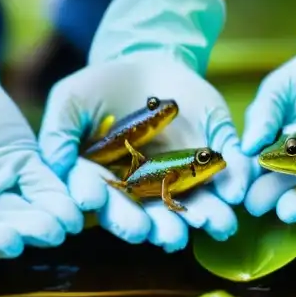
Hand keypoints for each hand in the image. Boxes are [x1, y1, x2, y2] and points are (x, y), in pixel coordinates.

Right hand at [39, 0, 252, 252]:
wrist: (147, 60)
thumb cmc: (101, 84)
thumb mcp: (72, 99)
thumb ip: (59, 131)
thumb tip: (58, 164)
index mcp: (105, 182)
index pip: (105, 202)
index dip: (109, 209)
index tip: (106, 210)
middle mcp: (142, 191)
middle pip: (149, 214)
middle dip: (159, 226)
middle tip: (168, 236)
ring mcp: (179, 178)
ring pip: (191, 205)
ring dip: (203, 217)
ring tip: (214, 224)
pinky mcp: (211, 160)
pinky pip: (226, 177)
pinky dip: (234, 185)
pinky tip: (237, 194)